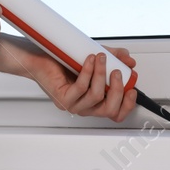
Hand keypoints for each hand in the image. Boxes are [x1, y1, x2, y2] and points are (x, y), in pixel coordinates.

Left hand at [8, 42, 137, 123]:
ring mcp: (73, 104)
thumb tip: (129, 61)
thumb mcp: (95, 56)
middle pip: (109, 110)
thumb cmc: (63, 59)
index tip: (132, 88)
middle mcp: (84, 106)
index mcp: (94, 101)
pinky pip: (80, 89)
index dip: (127, 104)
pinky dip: (87, 72)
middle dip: (117, 89)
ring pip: (95, 97)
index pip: (115, 113)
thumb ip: (114, 58)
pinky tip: (87, 60)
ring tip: (100, 58)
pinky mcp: (62, 98)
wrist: (38, 56)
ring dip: (101, 75)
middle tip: (117, 71)